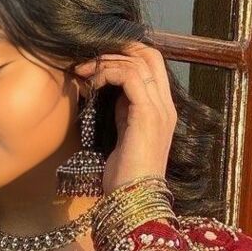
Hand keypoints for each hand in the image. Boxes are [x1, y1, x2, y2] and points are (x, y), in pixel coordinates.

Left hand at [74, 41, 177, 195]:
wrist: (132, 200)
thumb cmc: (124, 177)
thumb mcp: (124, 136)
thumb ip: (124, 113)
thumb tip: (112, 92)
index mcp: (163, 110)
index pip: (152, 65)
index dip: (126, 55)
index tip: (98, 63)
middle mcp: (166, 106)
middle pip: (150, 54)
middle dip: (118, 50)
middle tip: (90, 59)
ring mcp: (160, 109)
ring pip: (139, 60)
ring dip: (108, 60)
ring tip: (86, 69)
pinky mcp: (147, 114)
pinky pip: (130, 76)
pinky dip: (109, 72)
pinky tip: (93, 83)